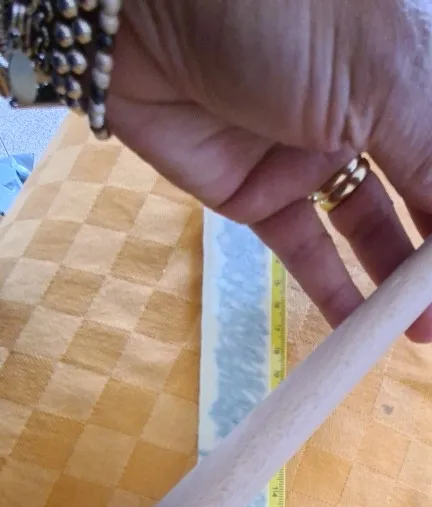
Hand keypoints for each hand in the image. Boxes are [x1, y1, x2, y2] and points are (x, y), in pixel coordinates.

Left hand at [109, 0, 431, 340]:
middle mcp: (363, 116)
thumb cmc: (284, 19)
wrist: (149, 10)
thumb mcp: (378, 80)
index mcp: (405, 75)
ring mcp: (306, 156)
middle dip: (430, 260)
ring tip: (414, 332)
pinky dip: (329, 288)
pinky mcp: (253, 192)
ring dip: (390, 281)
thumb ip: (430, 155)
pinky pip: (301, 248)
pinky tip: (358, 325)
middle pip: (413, 197)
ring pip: (363, 227)